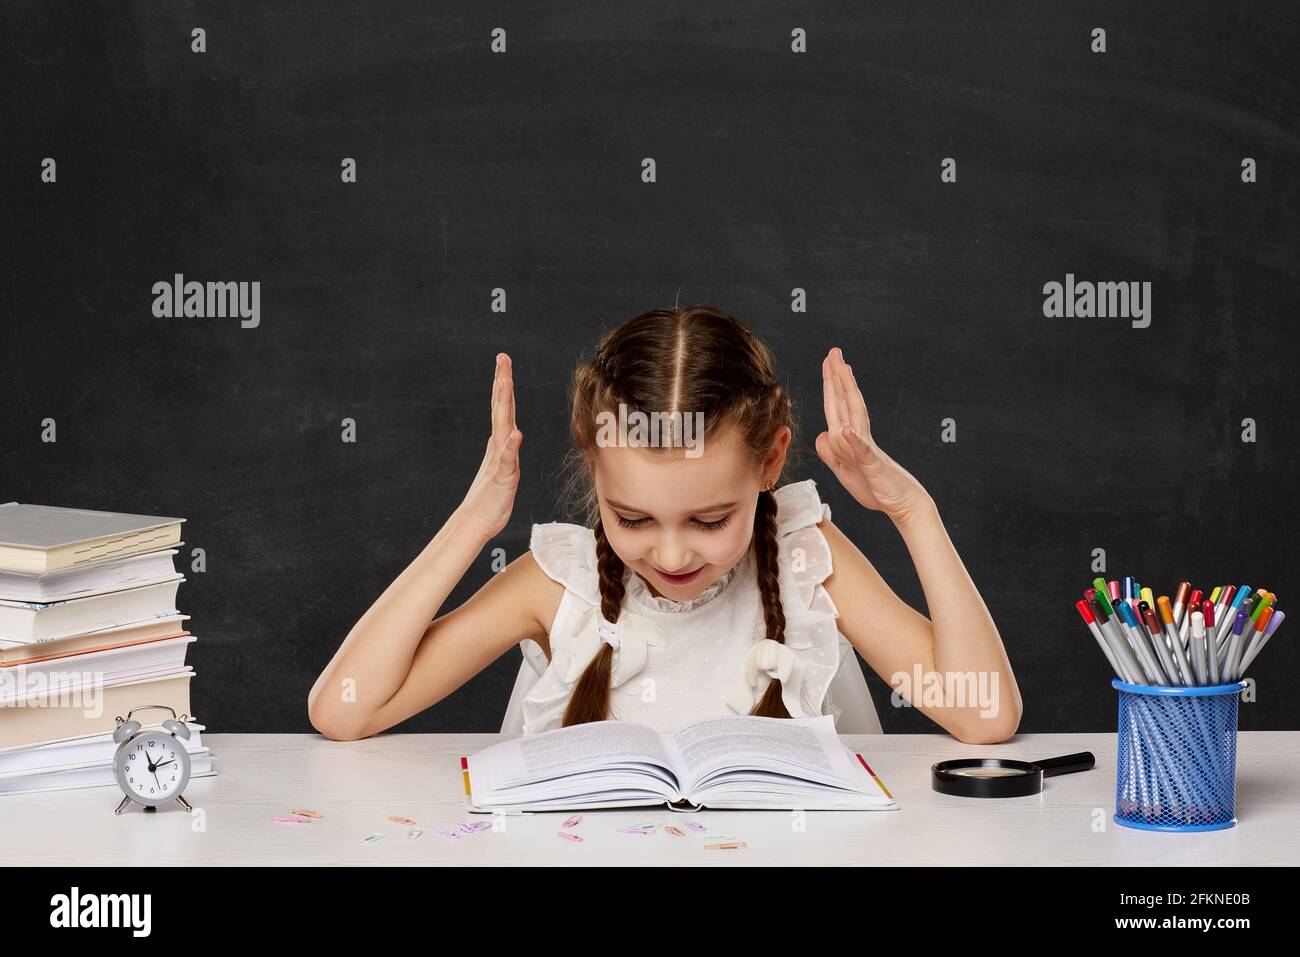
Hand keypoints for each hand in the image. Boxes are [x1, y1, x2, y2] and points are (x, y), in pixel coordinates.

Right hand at [456, 353, 522, 541]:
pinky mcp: (503, 478)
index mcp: (500, 442)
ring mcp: (500, 460)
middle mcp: (499, 446)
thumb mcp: (505, 469)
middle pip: (501, 409)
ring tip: (505, 383)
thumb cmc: (491, 499)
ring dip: (504, 405)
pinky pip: (507, 460)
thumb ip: (507, 450)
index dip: (503, 383)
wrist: (476, 522)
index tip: (503, 361)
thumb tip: (510, 433)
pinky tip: (515, 433)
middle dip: (502, 382)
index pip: (502, 407)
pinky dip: (510, 446)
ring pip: (503, 427)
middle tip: (502, 359)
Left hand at [815, 347, 931, 525]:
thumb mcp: (846, 472)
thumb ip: (832, 454)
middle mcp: (859, 438)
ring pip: (855, 416)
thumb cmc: (876, 488)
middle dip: (838, 377)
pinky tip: (848, 427)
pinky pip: (863, 451)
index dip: (831, 386)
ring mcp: (867, 449)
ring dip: (848, 393)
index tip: (828, 363)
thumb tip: (822, 434)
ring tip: (843, 371)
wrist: (902, 504)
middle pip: (846, 402)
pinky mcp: (873, 465)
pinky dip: (855, 439)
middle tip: (834, 352)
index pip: (838, 407)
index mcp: (850, 439)